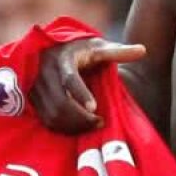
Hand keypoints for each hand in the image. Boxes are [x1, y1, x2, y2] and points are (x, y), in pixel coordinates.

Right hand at [30, 38, 145, 133]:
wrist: (50, 50)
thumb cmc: (80, 50)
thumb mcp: (98, 47)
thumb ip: (118, 52)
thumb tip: (143, 50)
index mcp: (62, 59)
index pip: (69, 79)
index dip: (81, 94)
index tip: (95, 108)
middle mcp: (45, 73)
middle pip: (60, 103)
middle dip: (81, 117)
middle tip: (100, 122)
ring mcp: (36, 88)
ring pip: (52, 114)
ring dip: (73, 125)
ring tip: (93, 124)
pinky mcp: (32, 100)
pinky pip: (47, 120)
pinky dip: (63, 127)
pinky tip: (78, 127)